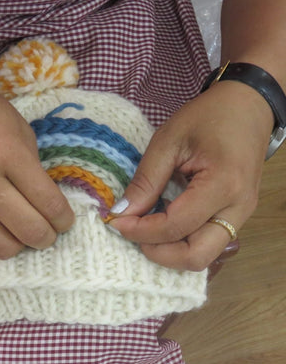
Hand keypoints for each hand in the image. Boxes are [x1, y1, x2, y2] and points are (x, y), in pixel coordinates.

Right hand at [0, 51, 74, 258]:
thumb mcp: (17, 125)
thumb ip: (33, 163)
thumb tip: (46, 199)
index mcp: (8, 153)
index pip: (48, 203)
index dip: (65, 219)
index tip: (66, 221)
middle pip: (30, 231)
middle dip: (48, 237)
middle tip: (51, 230)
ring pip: (3, 247)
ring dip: (21, 243)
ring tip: (24, 230)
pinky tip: (0, 220)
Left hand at [108, 80, 273, 270]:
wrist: (249, 106)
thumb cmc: (209, 117)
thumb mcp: (167, 141)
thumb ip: (145, 180)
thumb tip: (121, 212)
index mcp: (223, 184)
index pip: (176, 226)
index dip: (141, 230)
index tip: (115, 220)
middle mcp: (238, 208)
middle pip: (195, 256)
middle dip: (157, 252)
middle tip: (131, 232)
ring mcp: (241, 215)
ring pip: (203, 256)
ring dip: (169, 251)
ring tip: (144, 230)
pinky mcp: (237, 216)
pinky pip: (208, 242)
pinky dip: (181, 242)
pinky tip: (161, 226)